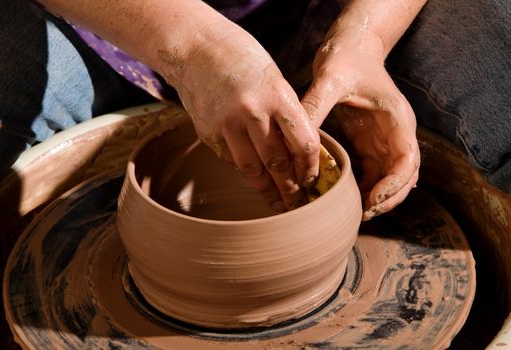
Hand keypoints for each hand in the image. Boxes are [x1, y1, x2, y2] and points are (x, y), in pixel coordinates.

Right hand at [168, 23, 319, 210]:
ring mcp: (227, 124)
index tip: (312, 180)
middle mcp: (253, 112)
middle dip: (291, 189)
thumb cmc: (245, 63)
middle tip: (298, 204)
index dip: (310, 169)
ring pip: (252, 170)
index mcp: (278, 96)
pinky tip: (251, 172)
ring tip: (278, 203)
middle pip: (278, 164)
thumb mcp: (276, 82)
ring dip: (267, 190)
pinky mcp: (208, 133)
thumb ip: (288, 117)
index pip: (304, 144)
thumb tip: (300, 156)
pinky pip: (231, 159)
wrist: (197, 49)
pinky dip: (244, 168)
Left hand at [301, 29, 419, 219]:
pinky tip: (345, 196)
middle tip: (363, 214)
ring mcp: (384, 140)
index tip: (372, 199)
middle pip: (404, 177)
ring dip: (377, 198)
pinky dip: (364, 188)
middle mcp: (396, 133)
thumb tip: (296, 135)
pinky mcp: (369, 143)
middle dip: (388, 198)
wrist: (352, 46)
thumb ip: (316, 104)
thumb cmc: (347, 57)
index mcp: (397, 119)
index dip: (394, 184)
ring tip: (354, 211)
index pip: (408, 160)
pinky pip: (373, 173)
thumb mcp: (330, 77)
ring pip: (390, 179)